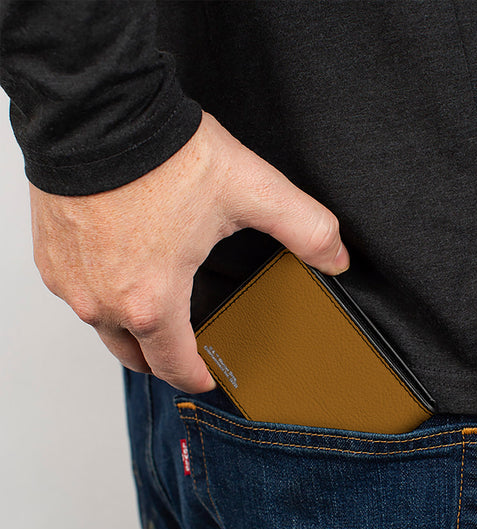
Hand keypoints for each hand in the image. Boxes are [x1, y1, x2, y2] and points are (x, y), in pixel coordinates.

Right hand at [30, 111, 348, 392]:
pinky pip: (78, 294)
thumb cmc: (163, 156)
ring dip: (131, 329)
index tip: (206, 378)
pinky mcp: (49, 257)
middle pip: (133, 357)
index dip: (195, 378)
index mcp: (152, 300)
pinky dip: (102, 295)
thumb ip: (306, 229)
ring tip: (157, 313)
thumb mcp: (252, 193)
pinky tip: (123, 274)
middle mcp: (103, 301)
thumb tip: (337, 258)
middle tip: (183, 352)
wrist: (96, 111)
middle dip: (162, 361)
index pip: (173, 366)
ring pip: (102, 327)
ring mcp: (70, 281)